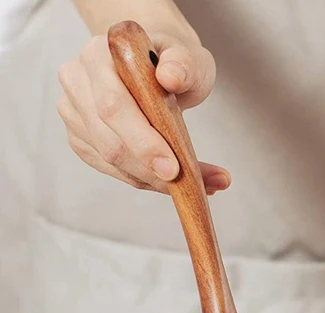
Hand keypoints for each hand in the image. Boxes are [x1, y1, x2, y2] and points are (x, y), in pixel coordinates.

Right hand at [57, 28, 228, 193]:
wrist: (158, 67)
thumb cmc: (172, 62)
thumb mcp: (189, 57)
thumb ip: (184, 63)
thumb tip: (171, 77)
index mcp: (98, 55)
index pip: (113, 104)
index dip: (142, 141)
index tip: (172, 167)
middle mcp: (78, 81)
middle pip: (109, 141)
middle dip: (150, 169)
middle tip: (187, 186)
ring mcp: (75, 112)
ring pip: (111, 160)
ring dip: (152, 179)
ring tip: (191, 185)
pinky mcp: (81, 137)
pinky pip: (112, 169)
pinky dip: (145, 180)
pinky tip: (169, 180)